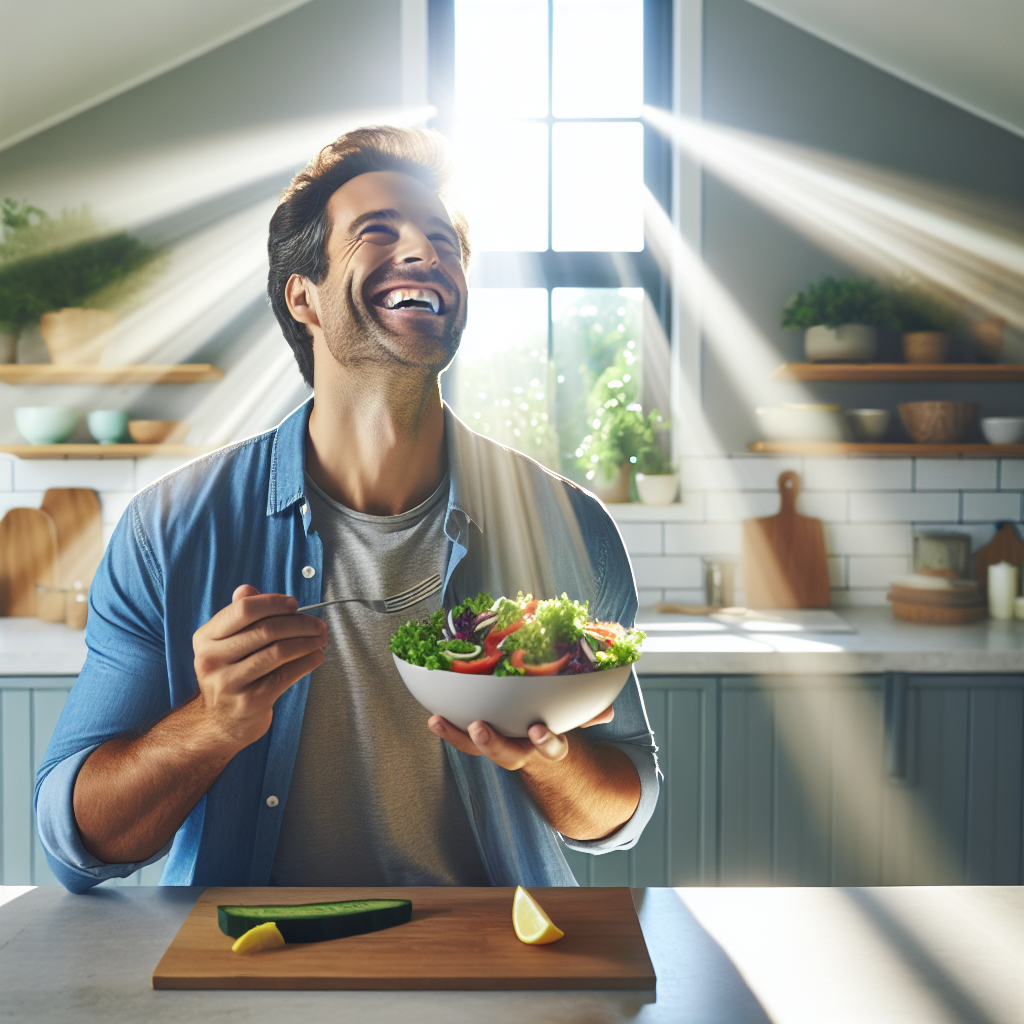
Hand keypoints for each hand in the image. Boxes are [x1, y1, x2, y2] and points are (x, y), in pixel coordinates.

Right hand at [192, 584, 327, 750]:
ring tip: (321, 639)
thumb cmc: (232, 674)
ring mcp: (229, 683)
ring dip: (308, 642)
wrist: (220, 723)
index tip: (295, 605)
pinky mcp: (249, 702)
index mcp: (206, 638)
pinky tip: (317, 657)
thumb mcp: (226, 644)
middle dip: (300, 623)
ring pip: (279, 651)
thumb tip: (247, 589)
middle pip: (266, 629)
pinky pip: (286, 675)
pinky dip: (307, 662)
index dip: (274, 603)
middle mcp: (212, 659)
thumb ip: (239, 616)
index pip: (244, 609)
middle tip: (319, 624)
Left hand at [427, 705, 613, 770]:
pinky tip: (433, 713)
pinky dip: (447, 726)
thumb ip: (587, 716)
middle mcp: (519, 751)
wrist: (538, 755)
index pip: (550, 749)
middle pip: (504, 755)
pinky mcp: (479, 739)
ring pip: (475, 748)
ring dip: (457, 735)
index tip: (539, 731)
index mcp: (547, 748)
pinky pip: (460, 735)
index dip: (545, 743)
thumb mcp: (574, 724)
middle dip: (491, 744)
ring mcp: (497, 746)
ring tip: (438, 721)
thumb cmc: (555, 729)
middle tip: (479, 728)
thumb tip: (608, 709)